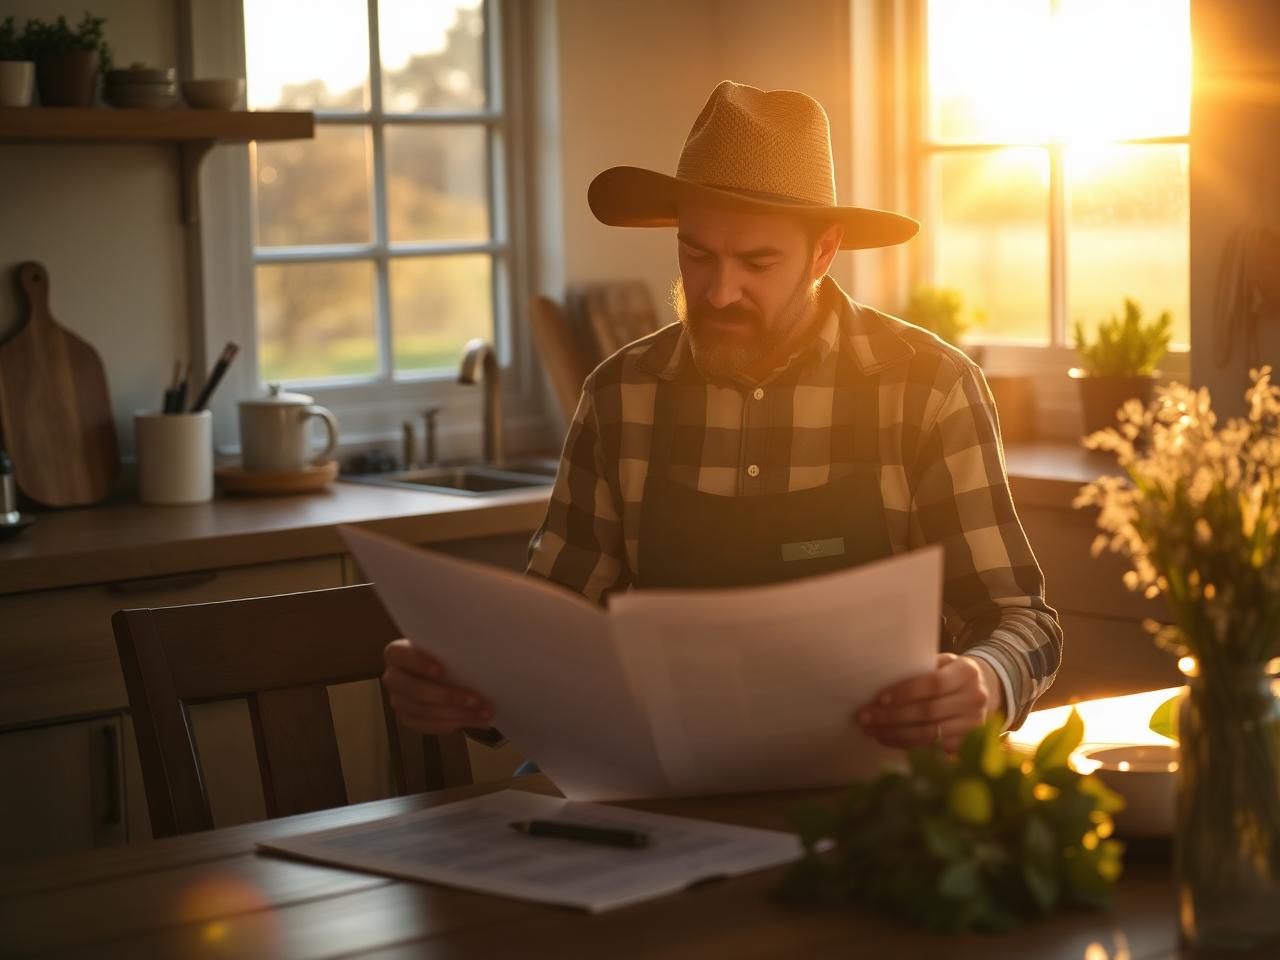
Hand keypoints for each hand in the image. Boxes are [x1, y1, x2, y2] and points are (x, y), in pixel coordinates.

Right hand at [381, 639, 494, 734]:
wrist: (445, 670)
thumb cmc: (447, 651)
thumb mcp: (448, 643)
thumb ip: (454, 644)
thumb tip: (480, 643)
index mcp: (397, 653)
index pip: (401, 655)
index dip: (419, 662)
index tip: (441, 669)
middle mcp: (393, 677)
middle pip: (414, 690)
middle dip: (448, 696)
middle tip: (477, 699)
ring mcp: (398, 700)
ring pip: (424, 711)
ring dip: (457, 714)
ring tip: (484, 713)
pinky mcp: (408, 718)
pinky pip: (427, 726)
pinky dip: (452, 724)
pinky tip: (474, 721)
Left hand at [856, 653, 1003, 752]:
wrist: (982, 690)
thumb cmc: (950, 673)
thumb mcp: (942, 662)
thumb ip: (920, 668)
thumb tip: (881, 679)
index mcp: (967, 672)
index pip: (933, 684)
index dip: (906, 692)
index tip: (879, 698)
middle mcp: (975, 699)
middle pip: (928, 712)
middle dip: (892, 717)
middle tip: (865, 718)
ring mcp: (974, 724)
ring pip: (929, 733)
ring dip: (895, 733)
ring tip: (871, 731)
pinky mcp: (968, 743)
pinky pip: (933, 747)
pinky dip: (907, 744)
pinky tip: (887, 739)